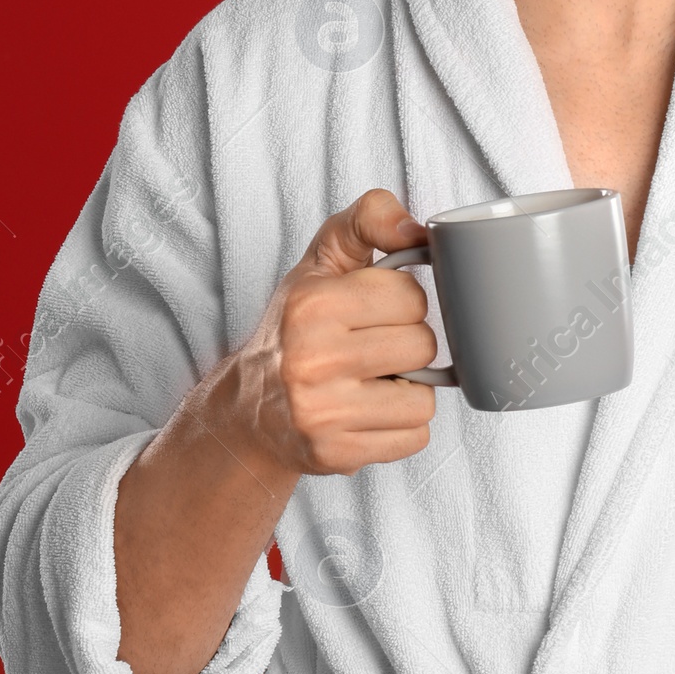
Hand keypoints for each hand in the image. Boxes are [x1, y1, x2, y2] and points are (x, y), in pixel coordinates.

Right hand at [220, 187, 438, 476]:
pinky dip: (400, 428)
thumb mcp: (322, 261)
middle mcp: (311, 359)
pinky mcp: (335, 454)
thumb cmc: (297, 328)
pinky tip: (367, 414)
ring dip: (408, 391)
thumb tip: (418, 230)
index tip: (372, 312)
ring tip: (370, 384)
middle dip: (407, 347)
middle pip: (423, 346)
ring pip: (425, 397)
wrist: (249, 410)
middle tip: (371, 350)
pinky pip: (414, 437)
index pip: (410, 296)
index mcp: (311, 304)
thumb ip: (368, 220)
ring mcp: (322, 412)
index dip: (401, 303)